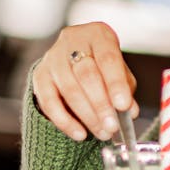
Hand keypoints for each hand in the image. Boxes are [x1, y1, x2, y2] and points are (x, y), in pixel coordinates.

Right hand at [32, 21, 137, 140]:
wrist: (74, 57)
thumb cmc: (103, 65)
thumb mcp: (119, 70)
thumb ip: (125, 89)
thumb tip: (130, 112)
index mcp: (98, 35)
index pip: (108, 59)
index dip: (116, 83)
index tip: (124, 106)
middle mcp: (72, 41)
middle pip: (86, 75)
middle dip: (101, 104)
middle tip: (112, 127)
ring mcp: (52, 58)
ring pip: (69, 89)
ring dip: (87, 116)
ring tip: (103, 133)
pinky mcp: (39, 76)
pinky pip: (49, 102)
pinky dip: (65, 121)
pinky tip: (80, 134)